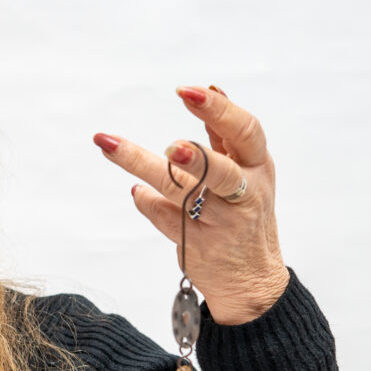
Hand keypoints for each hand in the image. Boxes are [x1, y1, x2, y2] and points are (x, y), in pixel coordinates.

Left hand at [94, 85, 288, 324]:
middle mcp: (244, 194)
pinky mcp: (196, 244)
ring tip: (112, 147)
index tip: (186, 91)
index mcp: (259, 168)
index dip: (218, 110)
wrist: (251, 279)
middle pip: (218, 169)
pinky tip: (139, 194)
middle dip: (196, 157)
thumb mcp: (249, 174)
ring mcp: (220, 222)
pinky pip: (165, 217)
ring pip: (181, 192)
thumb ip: (226, 138)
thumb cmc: (245, 216)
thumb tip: (210, 91)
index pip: (245, 132)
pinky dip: (148, 203)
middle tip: (172, 146)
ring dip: (146, 168)